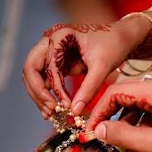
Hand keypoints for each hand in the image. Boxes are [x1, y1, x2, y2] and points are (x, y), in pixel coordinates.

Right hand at [21, 18, 150, 117]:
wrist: (121, 38)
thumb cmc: (113, 45)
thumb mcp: (103, 67)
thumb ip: (89, 88)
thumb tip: (75, 112)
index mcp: (59, 36)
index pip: (45, 65)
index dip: (53, 88)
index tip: (65, 106)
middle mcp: (50, 42)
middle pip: (30, 69)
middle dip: (38, 92)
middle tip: (50, 112)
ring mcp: (51, 52)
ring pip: (34, 76)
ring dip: (39, 96)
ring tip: (50, 115)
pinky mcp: (57, 63)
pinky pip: (45, 80)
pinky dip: (47, 95)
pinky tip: (54, 110)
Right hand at [86, 78, 151, 151]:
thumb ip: (122, 135)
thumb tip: (99, 130)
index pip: (116, 91)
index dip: (99, 110)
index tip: (90, 129)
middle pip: (129, 95)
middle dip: (114, 116)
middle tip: (105, 136)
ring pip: (143, 104)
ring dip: (131, 121)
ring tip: (127, 143)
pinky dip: (146, 123)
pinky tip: (148, 140)